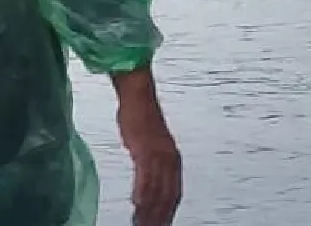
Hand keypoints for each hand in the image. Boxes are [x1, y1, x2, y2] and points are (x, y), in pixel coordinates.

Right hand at [117, 85, 181, 225]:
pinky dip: (142, 191)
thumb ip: (152, 165)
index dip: (169, 212)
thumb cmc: (142, 120)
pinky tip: (136, 203)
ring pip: (156, 189)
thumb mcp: (151, 147)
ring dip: (148, 209)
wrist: (138, 97)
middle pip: (167, 195)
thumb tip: (149, 185)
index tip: (163, 225)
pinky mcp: (146, 149)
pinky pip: (145, 175)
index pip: (174, 193)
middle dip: (159, 216)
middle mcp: (170, 159)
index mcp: (173, 160)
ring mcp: (159, 155)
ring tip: (140, 224)